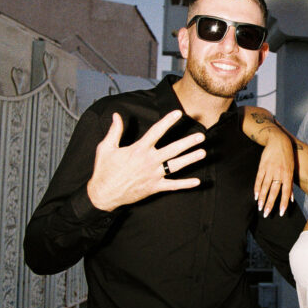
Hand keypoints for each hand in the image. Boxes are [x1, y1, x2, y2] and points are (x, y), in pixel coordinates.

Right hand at [87, 111, 205, 210]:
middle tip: (201, 136)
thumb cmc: (104, 170)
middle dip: (188, 142)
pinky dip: (185, 184)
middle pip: (172, 149)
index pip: (156, 132)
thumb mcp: (106, 148)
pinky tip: (197, 182)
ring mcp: (153, 175)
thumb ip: (114, 131)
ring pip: (176, 166)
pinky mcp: (154, 187)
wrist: (104, 194)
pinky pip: (173, 186)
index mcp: (138, 149)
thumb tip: (116, 115)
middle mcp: (149, 161)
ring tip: (203, 153)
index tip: (178, 113)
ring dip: (190, 159)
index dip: (167, 121)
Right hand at [254, 126, 294, 216]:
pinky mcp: (262, 166)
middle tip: (266, 213)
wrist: (278, 141)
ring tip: (260, 207)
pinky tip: (255, 196)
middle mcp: (279, 173)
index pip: (286, 192)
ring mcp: (270, 170)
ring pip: (265, 187)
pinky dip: (257, 188)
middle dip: (270, 204)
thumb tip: (291, 199)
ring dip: (262, 198)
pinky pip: (259, 179)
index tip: (281, 213)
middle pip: (274, 191)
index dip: (284, 203)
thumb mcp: (291, 169)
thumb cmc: (287, 156)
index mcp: (288, 175)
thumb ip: (290, 185)